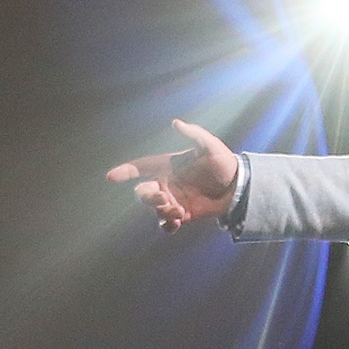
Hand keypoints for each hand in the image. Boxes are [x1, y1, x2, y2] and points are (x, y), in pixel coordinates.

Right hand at [106, 119, 239, 233]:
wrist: (236, 186)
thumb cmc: (223, 162)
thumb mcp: (210, 146)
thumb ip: (194, 134)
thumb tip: (176, 122)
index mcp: (168, 166)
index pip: (141, 167)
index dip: (125, 171)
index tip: (111, 177)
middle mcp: (166, 183)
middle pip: (142, 193)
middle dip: (147, 197)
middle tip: (163, 199)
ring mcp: (173, 200)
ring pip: (154, 209)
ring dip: (162, 211)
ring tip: (179, 212)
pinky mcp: (182, 215)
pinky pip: (166, 224)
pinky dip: (168, 226)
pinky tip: (178, 223)